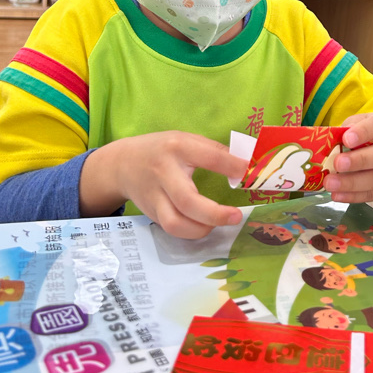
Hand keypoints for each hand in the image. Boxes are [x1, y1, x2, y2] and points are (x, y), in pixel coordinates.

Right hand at [80, 131, 247, 238]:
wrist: (122, 164)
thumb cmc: (163, 150)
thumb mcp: (186, 140)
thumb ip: (214, 151)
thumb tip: (248, 166)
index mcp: (177, 147)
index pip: (208, 156)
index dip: (231, 166)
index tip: (250, 174)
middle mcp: (164, 172)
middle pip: (187, 200)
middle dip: (214, 214)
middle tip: (235, 217)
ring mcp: (154, 196)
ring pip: (175, 223)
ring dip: (200, 229)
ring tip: (216, 224)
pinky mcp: (150, 213)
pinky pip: (171, 229)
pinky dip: (190, 232)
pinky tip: (203, 226)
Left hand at [324, 112, 372, 203]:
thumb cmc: (369, 132)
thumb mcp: (360, 122)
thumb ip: (348, 129)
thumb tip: (333, 142)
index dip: (364, 132)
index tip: (346, 139)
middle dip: (359, 161)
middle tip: (337, 164)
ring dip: (352, 183)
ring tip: (331, 183)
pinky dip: (354, 196)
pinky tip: (338, 195)